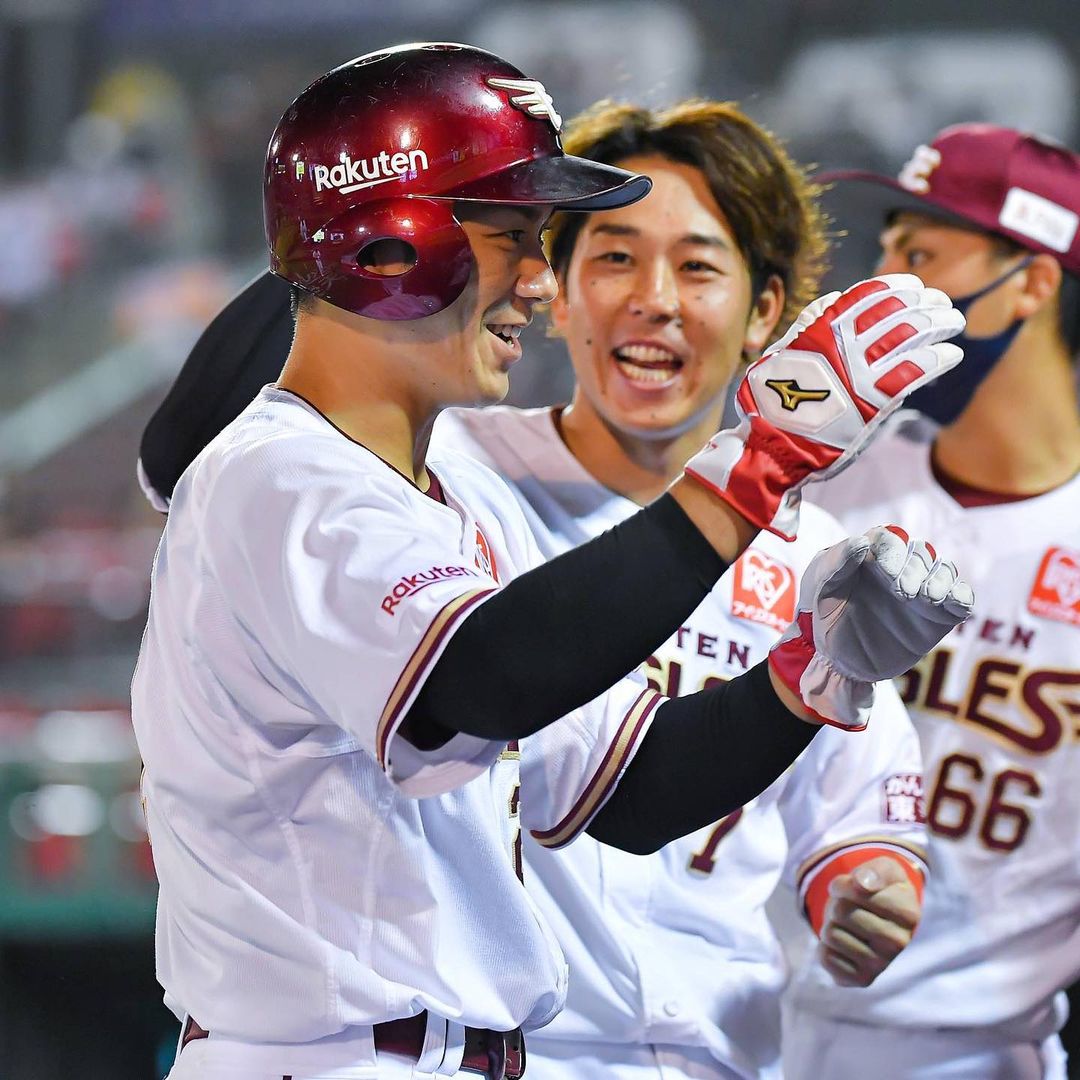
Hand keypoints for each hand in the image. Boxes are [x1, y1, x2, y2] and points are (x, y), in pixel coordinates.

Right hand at [684, 274, 963, 538]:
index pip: (868, 294)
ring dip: (940, 323)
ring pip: (912, 334)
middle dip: (926, 302)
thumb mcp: (781, 352)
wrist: (774, 444)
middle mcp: (844, 344)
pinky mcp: (874, 401)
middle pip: (898, 309)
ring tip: (953, 322)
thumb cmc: (773, 402)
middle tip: (942, 303)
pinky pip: (916, 370)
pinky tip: (951, 353)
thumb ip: (809, 325)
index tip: (915, 286)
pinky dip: (938, 358)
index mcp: (821, 328)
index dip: (897, 286)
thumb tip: (834, 298)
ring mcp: (861, 371)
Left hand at [769, 525, 974, 728]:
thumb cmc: (824, 616)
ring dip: (940, 580)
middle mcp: (900, 569)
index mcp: (871, 556)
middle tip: (902, 594)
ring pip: (944, 570)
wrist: (838, 661)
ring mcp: (921, 592)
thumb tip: (861, 541)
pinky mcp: (938, 617)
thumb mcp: (820, 587)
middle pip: (922, 552)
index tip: (885, 573)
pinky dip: (961, 596)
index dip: (893, 551)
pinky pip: (961, 598)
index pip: (892, 537)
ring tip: (928, 599)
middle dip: (915, 569)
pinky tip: (949, 604)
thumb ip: (837, 562)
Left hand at [818, 856, 921, 986]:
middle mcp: (899, 943)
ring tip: (848, 925)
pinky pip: (825, 958)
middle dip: (837, 904)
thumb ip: (875, 870)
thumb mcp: (884, 868)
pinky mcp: (863, 979)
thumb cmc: (881, 889)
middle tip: (849, 907)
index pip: (854, 891)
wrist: (881, 919)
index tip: (854, 888)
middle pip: (839, 912)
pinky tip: (844, 944)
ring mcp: (881, 965)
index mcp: (908, 913)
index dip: (843, 884)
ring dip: (831, 924)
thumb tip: (861, 883)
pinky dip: (826, 947)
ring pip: (830, 934)